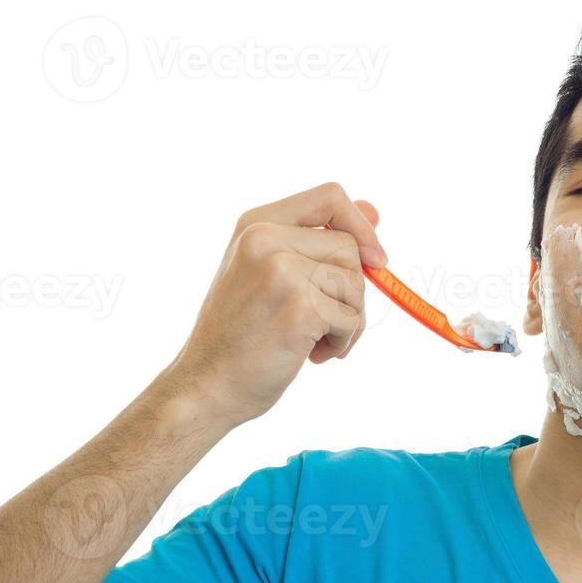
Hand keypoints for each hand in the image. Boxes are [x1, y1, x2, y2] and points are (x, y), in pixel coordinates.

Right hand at [164, 181, 385, 428]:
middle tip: (324, 322)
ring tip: (312, 341)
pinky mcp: (301, 307)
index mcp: (256, 224)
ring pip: (356, 284)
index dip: (361, 224)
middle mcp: (265, 239)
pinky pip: (352, 318)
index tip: (374, 258)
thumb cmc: (241, 335)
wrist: (206, 386)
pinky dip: (342, 342)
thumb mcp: (270, 274)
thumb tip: (376, 209)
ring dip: (347, 321)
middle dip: (351, 290)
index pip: (331, 196)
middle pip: (350, 247)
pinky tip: (310, 355)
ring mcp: (283, 271)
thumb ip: (318, 241)